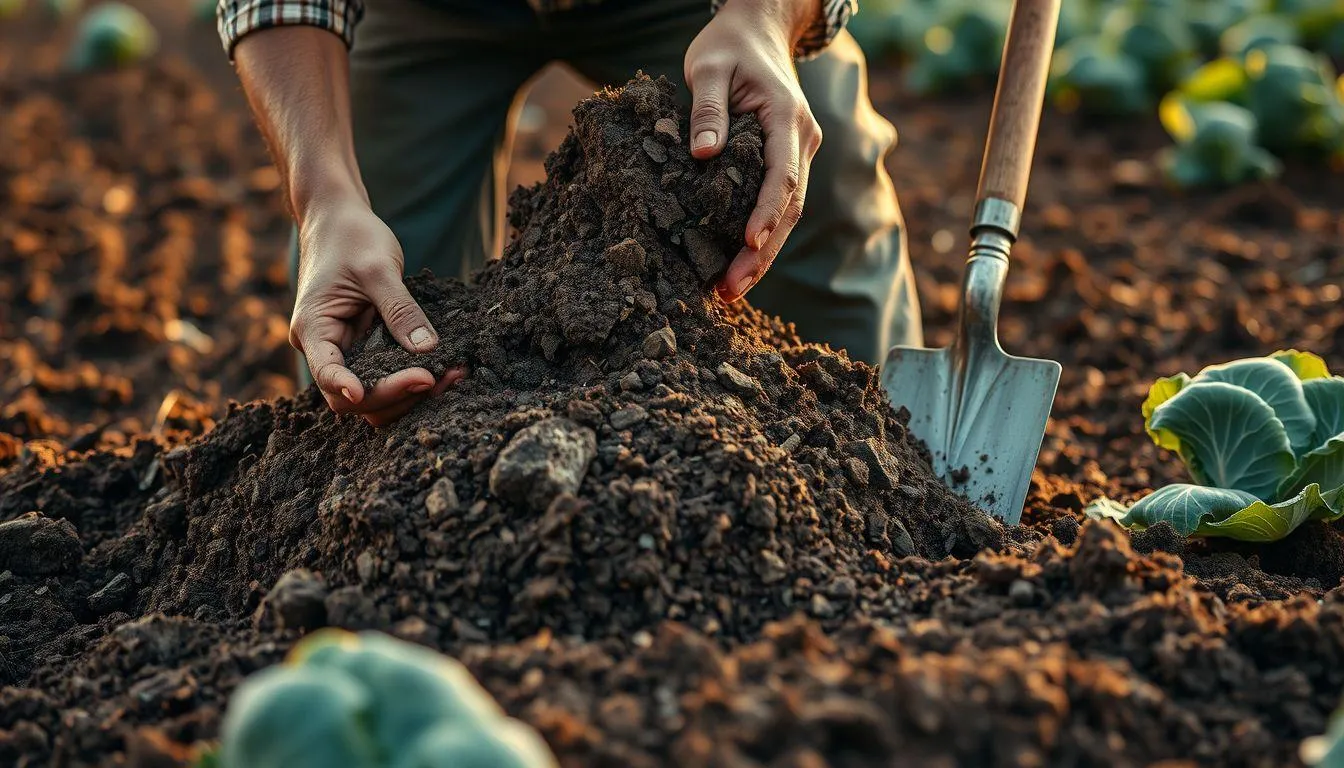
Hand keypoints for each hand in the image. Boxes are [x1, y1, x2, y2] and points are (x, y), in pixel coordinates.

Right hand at [290, 197, 462, 425]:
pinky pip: (389, 377)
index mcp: (314, 328)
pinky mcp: (368, 351)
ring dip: (410, 395)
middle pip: (354, 398)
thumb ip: (401, 309)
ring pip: (374, 396)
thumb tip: (427, 350)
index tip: (380, 389)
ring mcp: (347, 353)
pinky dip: (414, 380)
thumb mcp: (379, 268)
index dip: (350, 389)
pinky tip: (447, 369)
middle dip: (396, 395)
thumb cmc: (351, 237)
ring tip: (452, 376)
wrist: (340, 222)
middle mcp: (326, 350)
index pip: (328, 374)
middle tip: (440, 379)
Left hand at [684, 0, 823, 302]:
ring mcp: (799, 154)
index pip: (782, 174)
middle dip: (761, 253)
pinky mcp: (787, 163)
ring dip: (761, 256)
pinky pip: (778, 206)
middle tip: (729, 291)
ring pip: (788, 214)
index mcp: (788, 118)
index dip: (767, 212)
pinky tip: (737, 266)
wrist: (759, 29)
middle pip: (790, 207)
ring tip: (729, 292)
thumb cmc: (730, 45)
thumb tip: (702, 155)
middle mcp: (802, 141)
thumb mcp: (710, 66)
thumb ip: (707, 108)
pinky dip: (761, 239)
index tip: (748, 242)